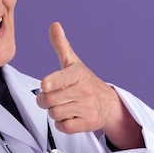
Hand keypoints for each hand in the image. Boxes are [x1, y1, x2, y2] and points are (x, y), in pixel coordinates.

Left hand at [36, 22, 143, 148]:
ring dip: (54, 112)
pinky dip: (62, 124)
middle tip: (51, 97)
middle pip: (49, 100)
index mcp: (78, 74)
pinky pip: (63, 127)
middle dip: (45, 101)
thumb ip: (61, 45)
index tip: (45, 84)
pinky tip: (70, 116)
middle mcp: (83, 90)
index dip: (51, 83)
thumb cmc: (85, 82)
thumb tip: (54, 25)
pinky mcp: (87, 124)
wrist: (108, 103)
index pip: (61, 79)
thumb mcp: (73, 63)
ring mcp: (87, 107)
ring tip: (64, 106)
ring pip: (55, 114)